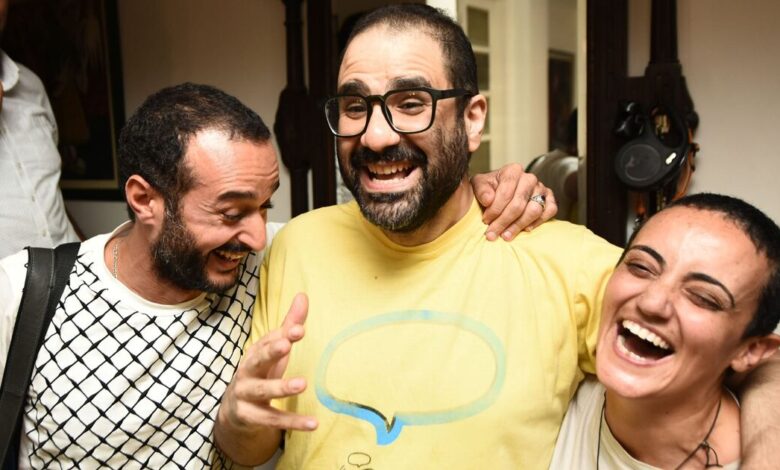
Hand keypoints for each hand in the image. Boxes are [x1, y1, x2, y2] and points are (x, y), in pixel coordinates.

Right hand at [216, 294, 316, 463]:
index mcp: (254, 354)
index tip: (299, 330)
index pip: (267, 341)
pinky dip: (293, 422)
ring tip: (302, 384)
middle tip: (286, 345)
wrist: (234, 411)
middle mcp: (247, 373)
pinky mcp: (252, 417)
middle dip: (271, 352)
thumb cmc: (260, 373)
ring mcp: (246, 396)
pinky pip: (273, 420)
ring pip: (263, 391)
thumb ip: (289, 326)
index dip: (283, 334)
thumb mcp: (274, 350)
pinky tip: (313, 423)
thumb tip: (303, 295)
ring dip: (281, 387)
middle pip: (257, 361)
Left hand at [472, 163, 557, 240]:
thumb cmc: (490, 187)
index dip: (495, 210)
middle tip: (493, 233)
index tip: (485, 221)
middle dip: (503, 222)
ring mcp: (541, 188)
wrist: (501, 189)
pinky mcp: (550, 199)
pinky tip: (525, 229)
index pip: (506, 193)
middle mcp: (529, 178)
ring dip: (518, 226)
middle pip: (518, 204)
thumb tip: (488, 200)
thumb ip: (481, 190)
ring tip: (505, 235)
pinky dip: (538, 222)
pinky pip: (550, 211)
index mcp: (513, 170)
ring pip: (534, 210)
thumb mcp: (479, 185)